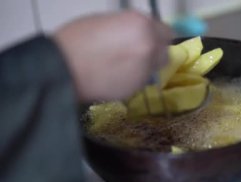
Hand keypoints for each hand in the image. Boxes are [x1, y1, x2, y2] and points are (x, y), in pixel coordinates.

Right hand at [54, 11, 171, 101]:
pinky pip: (140, 81)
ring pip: (153, 69)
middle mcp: (149, 47)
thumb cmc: (78, 39)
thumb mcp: (108, 22)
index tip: (151, 39)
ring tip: (122, 66)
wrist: (64, 69)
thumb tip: (139, 34)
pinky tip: (115, 76)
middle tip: (138, 53)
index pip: (166, 32)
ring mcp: (144, 70)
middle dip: (154, 52)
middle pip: (164, 52)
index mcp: (142, 25)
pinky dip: (132, 79)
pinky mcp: (136, 88)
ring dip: (144, 66)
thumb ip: (131, 28)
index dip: (157, 36)